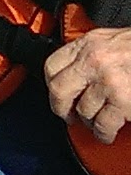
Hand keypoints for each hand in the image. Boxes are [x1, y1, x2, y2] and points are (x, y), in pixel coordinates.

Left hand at [46, 27, 130, 141]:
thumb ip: (93, 53)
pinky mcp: (122, 100)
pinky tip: (107, 133)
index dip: (52, 84)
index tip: (58, 94)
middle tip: (68, 116)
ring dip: (89, 122)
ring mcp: (108, 81)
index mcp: (90, 43)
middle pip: (59, 90)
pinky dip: (104, 133)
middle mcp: (94, 60)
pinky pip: (103, 123)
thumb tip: (76, 73)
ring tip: (97, 124)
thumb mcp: (114, 40)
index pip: (53, 65)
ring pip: (83, 110)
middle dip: (61, 108)